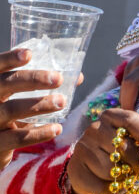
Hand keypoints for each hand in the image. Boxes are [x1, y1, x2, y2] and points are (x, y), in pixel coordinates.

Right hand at [0, 47, 67, 168]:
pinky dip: (38, 133)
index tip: (29, 54)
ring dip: (40, 105)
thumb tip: (77, 77)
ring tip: (62, 102)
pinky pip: (16, 138)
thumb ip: (42, 86)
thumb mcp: (18, 97)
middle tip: (58, 78)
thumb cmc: (7, 113)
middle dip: (32, 79)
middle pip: (5, 84)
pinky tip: (56, 129)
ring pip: (12, 110)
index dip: (9, 59)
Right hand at [66, 108, 138, 193]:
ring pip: (111, 169)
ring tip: (121, 174)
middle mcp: (95, 128)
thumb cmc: (121, 151)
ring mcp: (82, 147)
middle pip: (123, 147)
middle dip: (138, 163)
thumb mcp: (137, 142)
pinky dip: (111, 189)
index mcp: (113, 116)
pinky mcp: (75, 168)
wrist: (90, 167)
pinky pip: (100, 185)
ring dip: (122, 177)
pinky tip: (109, 183)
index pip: (132, 121)